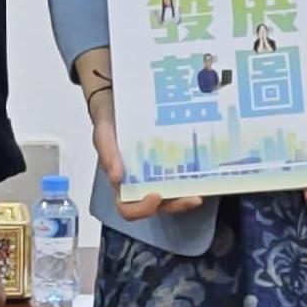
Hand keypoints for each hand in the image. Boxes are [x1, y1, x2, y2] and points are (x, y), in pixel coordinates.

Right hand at [79, 48, 188, 218]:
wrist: (119, 98)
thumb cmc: (109, 120)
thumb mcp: (103, 133)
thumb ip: (107, 153)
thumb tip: (117, 178)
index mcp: (122, 182)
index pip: (129, 208)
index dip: (142, 209)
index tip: (156, 196)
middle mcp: (141, 182)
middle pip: (158, 206)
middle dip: (176, 205)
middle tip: (191, 197)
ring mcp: (158, 173)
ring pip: (174, 195)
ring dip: (187, 196)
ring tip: (201, 189)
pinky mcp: (171, 161)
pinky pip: (182, 175)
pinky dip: (193, 176)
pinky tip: (203, 169)